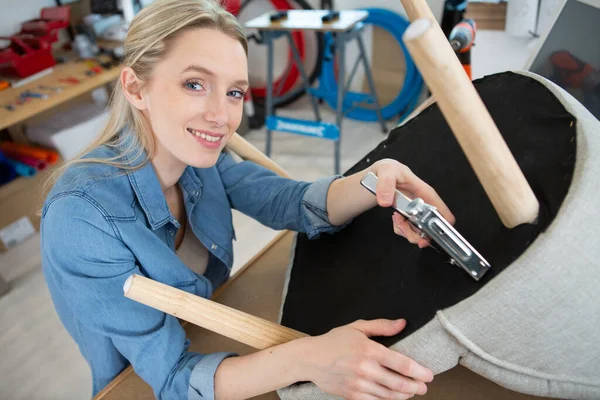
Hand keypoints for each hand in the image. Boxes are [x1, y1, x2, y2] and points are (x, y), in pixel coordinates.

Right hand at [303, 319, 432, 399]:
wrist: (310, 359)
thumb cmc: (334, 341)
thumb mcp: (357, 327)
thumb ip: (382, 326)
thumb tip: (403, 323)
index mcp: (369, 350)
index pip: (402, 364)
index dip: (420, 372)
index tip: (429, 375)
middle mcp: (366, 369)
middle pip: (400, 383)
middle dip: (416, 387)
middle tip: (424, 387)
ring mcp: (359, 384)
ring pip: (390, 395)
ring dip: (404, 396)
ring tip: (411, 392)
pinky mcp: (352, 396)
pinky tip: (394, 397)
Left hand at [369, 159, 454, 247]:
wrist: (379, 174)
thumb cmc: (389, 170)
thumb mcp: (386, 171)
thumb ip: (386, 184)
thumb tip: (387, 201)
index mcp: (425, 192)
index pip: (444, 213)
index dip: (441, 227)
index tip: (426, 231)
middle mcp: (424, 204)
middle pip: (431, 229)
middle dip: (416, 233)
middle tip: (403, 223)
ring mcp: (416, 212)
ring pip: (419, 233)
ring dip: (406, 232)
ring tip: (396, 218)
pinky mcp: (408, 216)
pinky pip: (407, 231)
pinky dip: (400, 229)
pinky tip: (395, 218)